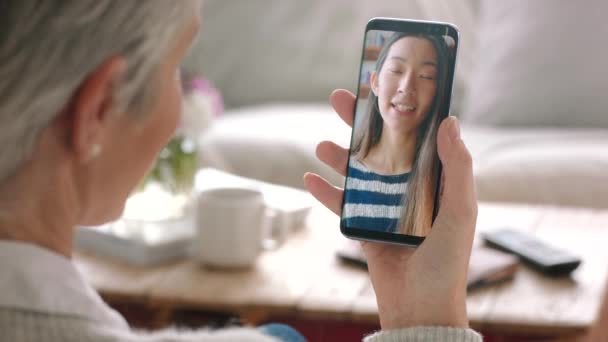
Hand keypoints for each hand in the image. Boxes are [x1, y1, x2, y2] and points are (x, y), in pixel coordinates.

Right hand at [304, 89, 476, 329]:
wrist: (422, 306)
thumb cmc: (448, 260)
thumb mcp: (461, 209)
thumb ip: (457, 167)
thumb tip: (450, 122)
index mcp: (433, 180)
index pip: (414, 136)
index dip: (398, 110)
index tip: (380, 86)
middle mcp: (409, 189)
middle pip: (380, 147)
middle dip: (359, 123)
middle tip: (340, 100)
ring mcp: (385, 207)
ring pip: (357, 173)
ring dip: (338, 157)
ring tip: (321, 145)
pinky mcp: (365, 228)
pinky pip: (342, 205)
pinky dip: (325, 193)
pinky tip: (310, 179)